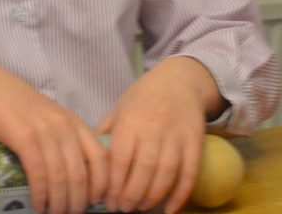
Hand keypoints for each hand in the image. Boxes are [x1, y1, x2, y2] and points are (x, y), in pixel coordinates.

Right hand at [0, 55, 106, 213]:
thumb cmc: (18, 106)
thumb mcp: (50, 118)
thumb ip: (64, 138)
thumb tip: (74, 173)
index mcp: (75, 123)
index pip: (101, 157)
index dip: (102, 184)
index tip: (96, 201)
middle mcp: (64, 127)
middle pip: (81, 173)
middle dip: (78, 201)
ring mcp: (45, 132)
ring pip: (60, 177)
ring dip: (59, 202)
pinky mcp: (24, 138)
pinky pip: (38, 173)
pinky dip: (40, 194)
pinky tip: (38, 204)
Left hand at [97, 56, 220, 213]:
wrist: (179, 80)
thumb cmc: (143, 98)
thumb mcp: (119, 109)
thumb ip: (104, 135)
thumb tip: (87, 162)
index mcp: (130, 121)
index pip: (120, 159)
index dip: (114, 184)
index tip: (107, 201)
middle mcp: (154, 128)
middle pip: (144, 169)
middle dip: (132, 195)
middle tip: (123, 208)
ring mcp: (177, 135)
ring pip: (167, 173)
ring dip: (153, 196)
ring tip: (141, 207)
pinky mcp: (195, 141)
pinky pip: (190, 172)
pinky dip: (181, 194)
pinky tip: (170, 210)